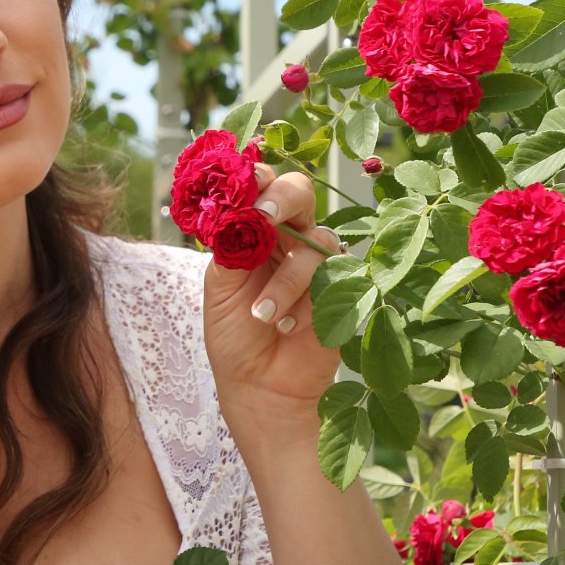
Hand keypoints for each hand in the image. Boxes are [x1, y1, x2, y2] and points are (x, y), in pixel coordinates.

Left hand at [203, 160, 344, 447]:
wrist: (259, 386)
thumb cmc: (235, 335)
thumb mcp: (220, 286)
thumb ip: (229, 244)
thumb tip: (233, 204)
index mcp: (254, 230)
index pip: (260, 186)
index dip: (255, 178)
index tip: (244, 184)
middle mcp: (288, 238)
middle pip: (298, 192)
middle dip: (281, 199)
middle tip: (264, 217)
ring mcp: (318, 261)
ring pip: (314, 241)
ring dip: (285, 280)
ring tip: (263, 316)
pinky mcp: (343, 287)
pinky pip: (333, 275)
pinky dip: (305, 301)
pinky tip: (285, 326)